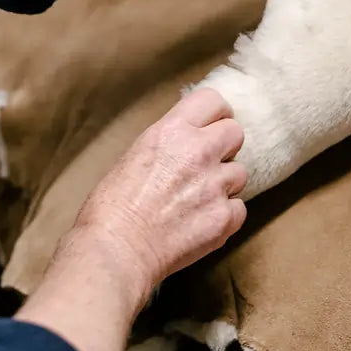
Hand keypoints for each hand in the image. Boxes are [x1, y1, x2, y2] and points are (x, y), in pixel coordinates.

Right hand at [66, 88, 247, 304]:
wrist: (116, 250)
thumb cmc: (110, 208)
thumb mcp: (133, 156)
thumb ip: (167, 144)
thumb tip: (182, 145)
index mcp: (171, 131)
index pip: (213, 100)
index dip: (215, 114)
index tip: (211, 126)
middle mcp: (198, 152)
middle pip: (235, 132)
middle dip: (224, 147)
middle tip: (207, 164)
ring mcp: (215, 185)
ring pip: (240, 173)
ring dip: (224, 185)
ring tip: (198, 200)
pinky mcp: (224, 217)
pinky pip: (239, 209)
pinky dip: (224, 216)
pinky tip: (201, 223)